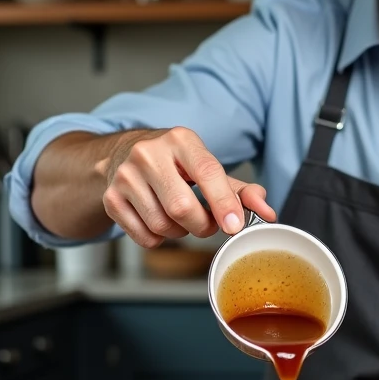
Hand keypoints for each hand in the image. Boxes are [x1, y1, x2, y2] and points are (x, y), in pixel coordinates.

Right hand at [102, 127, 276, 247]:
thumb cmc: (175, 165)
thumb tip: (267, 212)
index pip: (207, 173)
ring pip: (163, 226)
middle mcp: (148, 153)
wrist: (123, 155)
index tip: (234, 226)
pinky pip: (144, 237)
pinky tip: (159, 220)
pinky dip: (158, 239)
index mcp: (181, 140)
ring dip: (180, 233)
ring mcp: (125, 176)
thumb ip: (241, 191)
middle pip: (182, 208)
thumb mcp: (208, 168)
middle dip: (202, 225)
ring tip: (180, 217)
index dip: (224, 203)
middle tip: (207, 223)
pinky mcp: (111, 198)